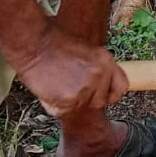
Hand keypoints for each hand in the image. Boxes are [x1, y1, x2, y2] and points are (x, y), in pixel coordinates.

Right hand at [14, 29, 128, 117]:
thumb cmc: (54, 45)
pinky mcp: (69, 100)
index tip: (104, 96)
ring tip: (55, 83)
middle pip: (99, 101)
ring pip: (80, 107)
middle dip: (85, 98)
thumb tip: (101, 86)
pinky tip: (48, 89)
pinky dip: (54, 105)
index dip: (112, 94)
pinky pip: (63, 111)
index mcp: (106, 61)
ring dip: (68, 101)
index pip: (121, 86)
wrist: (34, 45)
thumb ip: (96, 68)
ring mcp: (85, 88)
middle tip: (68, 85)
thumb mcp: (86, 51)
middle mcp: (99, 75)